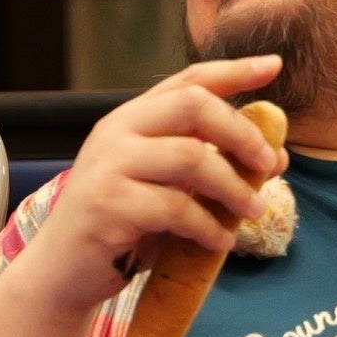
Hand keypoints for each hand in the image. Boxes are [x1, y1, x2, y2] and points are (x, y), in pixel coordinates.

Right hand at [18, 56, 284, 317]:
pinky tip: (219, 242)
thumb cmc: (119, 227)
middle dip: (242, 133)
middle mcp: (115, 132)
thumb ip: (205, 166)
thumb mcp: (161, 185)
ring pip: (192, 157)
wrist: (63, 271)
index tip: (272, 66)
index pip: (186, 81)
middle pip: (193, 105)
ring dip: (234, 187)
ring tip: (253, 210)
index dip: (232, 71)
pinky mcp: (109, 205)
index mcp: (129, 120)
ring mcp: (108, 166)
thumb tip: (273, 157)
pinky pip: (177, 208)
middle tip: (269, 164)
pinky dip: (209, 227)